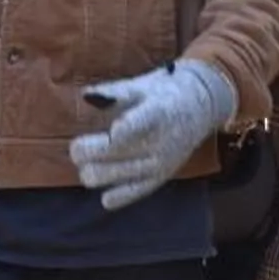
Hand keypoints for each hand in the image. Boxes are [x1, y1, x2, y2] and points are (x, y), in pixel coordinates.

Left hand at [70, 60, 237, 210]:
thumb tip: (86, 96)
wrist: (201, 107)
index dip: (113, 133)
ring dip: (90, 171)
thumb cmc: (164, 93)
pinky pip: (127, 194)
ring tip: (89, 160)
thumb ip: (114, 92)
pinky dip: (111, 193)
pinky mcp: (158, 180)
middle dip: (83, 151)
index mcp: (155, 114)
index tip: (103, 131)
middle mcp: (158, 144)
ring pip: (107, 177)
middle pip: (108, 155)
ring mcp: (158, 165)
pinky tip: (105, 185)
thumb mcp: (142, 84)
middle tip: (78, 144)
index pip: (131, 128)